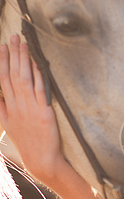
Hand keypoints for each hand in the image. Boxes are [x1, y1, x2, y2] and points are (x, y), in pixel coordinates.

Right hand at [0, 35, 62, 182]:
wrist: (41, 161)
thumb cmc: (28, 144)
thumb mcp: (9, 126)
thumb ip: (2, 109)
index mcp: (8, 108)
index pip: (2, 79)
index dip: (2, 61)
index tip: (2, 46)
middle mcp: (17, 106)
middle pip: (12, 75)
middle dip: (12, 54)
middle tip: (13, 37)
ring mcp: (30, 109)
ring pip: (24, 79)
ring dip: (24, 60)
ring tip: (23, 44)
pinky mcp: (44, 113)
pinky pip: (40, 90)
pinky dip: (38, 76)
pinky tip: (37, 64)